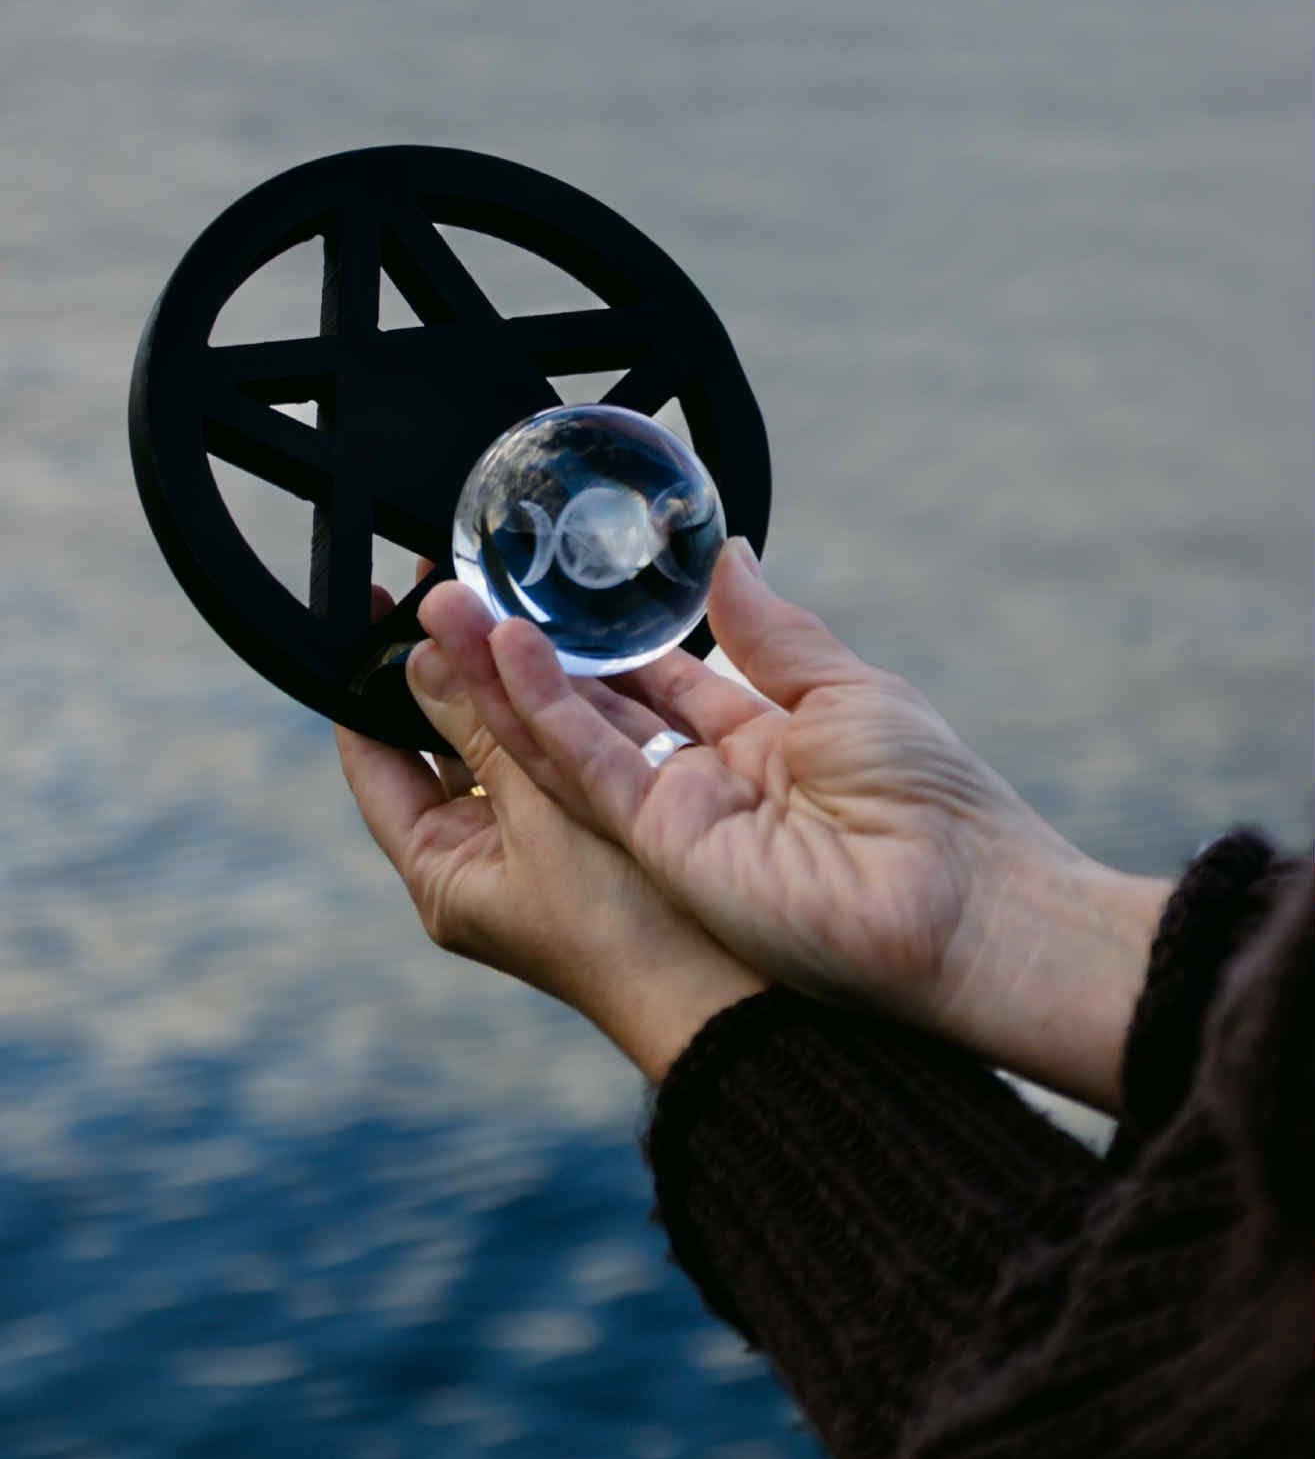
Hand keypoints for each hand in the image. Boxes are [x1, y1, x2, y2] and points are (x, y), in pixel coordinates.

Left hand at [335, 575, 763, 1083]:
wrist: (737, 998)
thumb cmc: (627, 931)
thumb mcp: (541, 816)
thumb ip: (483, 728)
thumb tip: (421, 650)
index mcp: (443, 868)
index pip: (374, 757)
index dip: (365, 680)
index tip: (372, 606)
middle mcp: (485, 853)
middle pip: (444, 735)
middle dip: (450, 661)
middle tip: (454, 580)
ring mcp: (545, 836)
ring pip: (511, 732)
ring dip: (510, 670)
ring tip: (508, 589)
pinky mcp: (603, 819)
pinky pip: (568, 744)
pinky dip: (566, 697)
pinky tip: (572, 639)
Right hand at [414, 542, 1170, 1112]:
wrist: (966, 906)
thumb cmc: (935, 802)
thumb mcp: (847, 689)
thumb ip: (770, 629)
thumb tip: (725, 552)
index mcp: (759, 742)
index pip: (657, 678)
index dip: (596, 637)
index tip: (537, 589)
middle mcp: (708, 780)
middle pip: (597, 706)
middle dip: (528, 650)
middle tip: (459, 593)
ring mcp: (679, 817)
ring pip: (572, 735)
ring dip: (508, 673)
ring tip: (446, 607)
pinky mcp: (665, 844)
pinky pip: (593, 768)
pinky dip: (547, 711)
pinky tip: (507, 649)